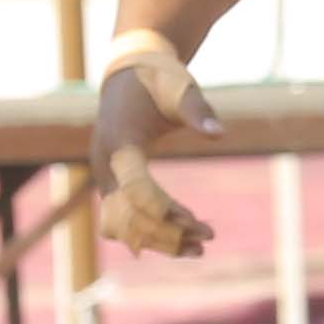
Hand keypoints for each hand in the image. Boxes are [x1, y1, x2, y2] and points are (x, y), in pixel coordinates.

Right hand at [88, 28, 221, 255]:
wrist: (129, 74)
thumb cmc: (159, 79)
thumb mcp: (181, 89)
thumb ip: (199, 111)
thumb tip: (220, 133)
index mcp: (119, 141)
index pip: (135, 188)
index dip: (164, 210)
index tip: (196, 224)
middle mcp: (105, 164)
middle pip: (128, 215)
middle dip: (166, 232)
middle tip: (208, 238)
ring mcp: (104, 176)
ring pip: (122, 224)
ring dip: (157, 241)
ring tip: (199, 249)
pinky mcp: (111, 183)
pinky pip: (123, 219)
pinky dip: (148, 234)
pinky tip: (182, 245)